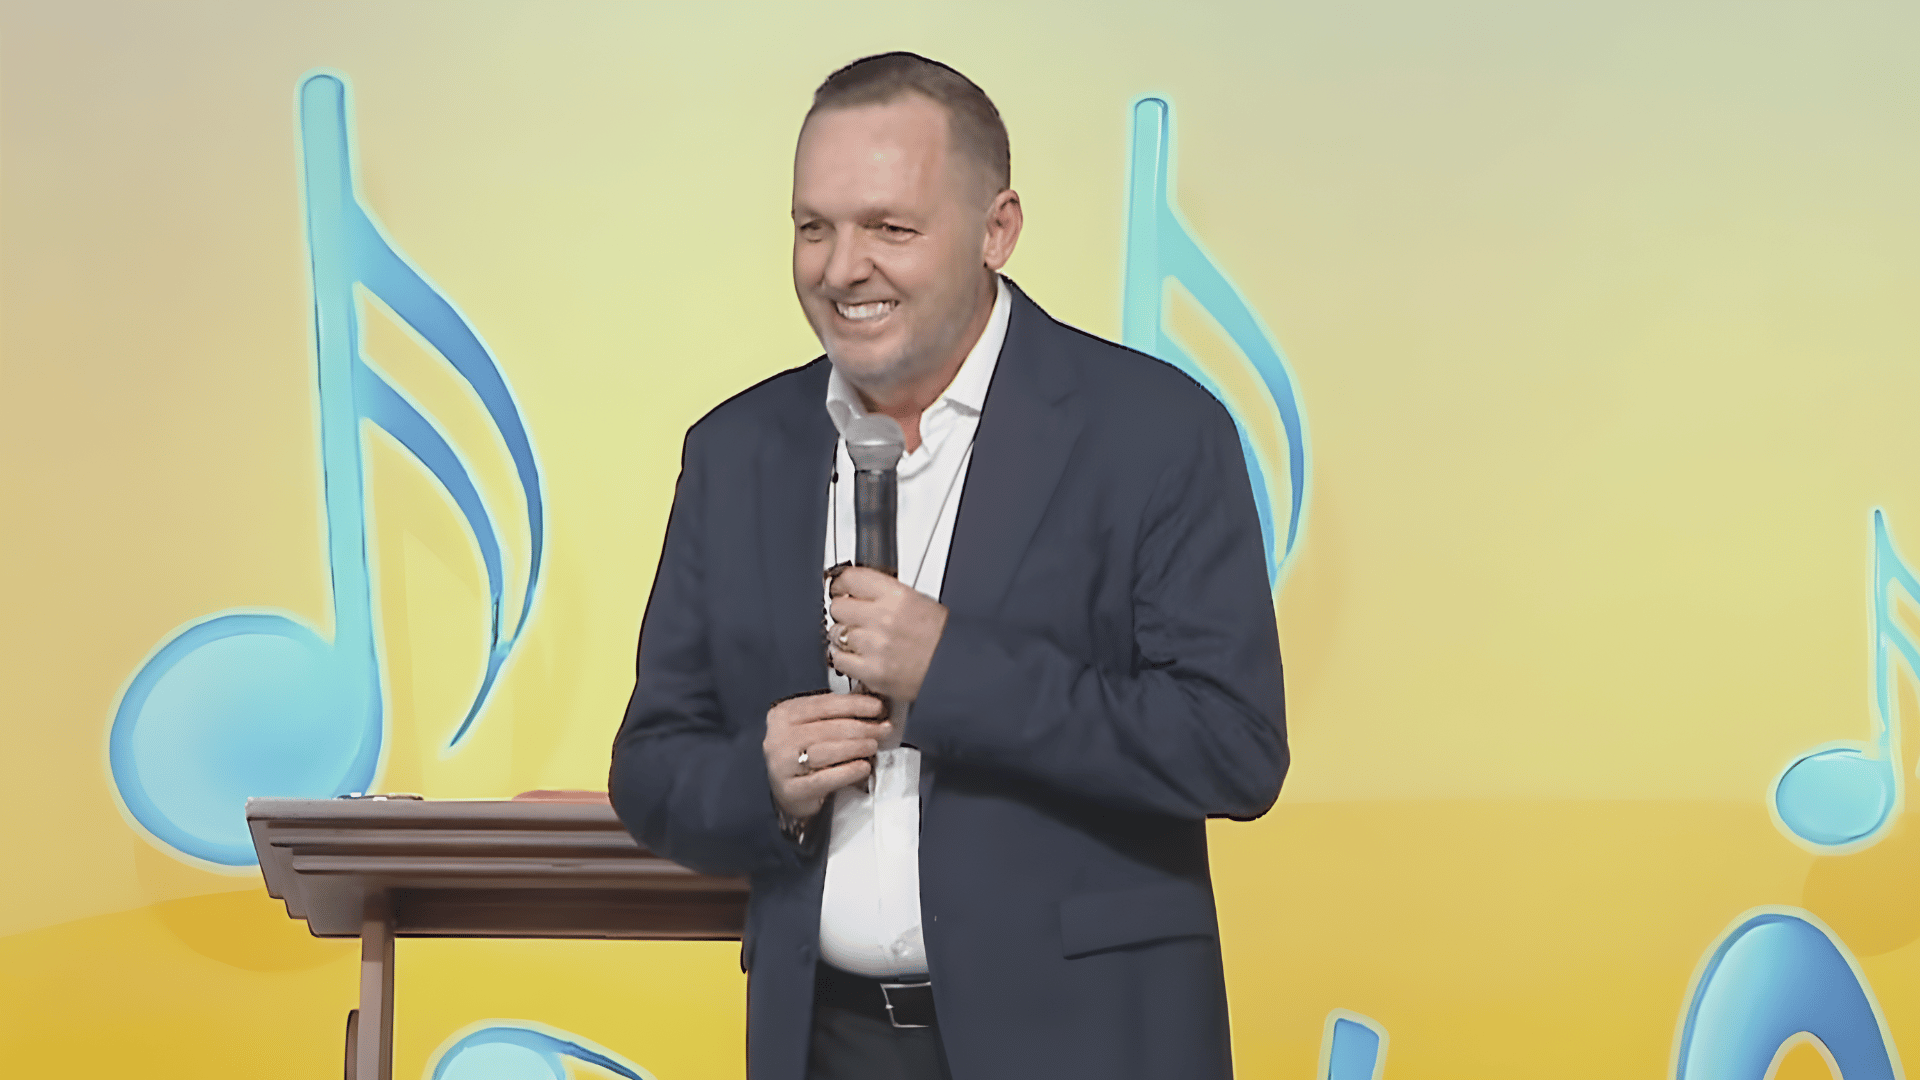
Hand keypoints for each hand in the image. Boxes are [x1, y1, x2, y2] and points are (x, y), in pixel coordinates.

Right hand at [763, 692, 889, 819]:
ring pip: (824, 752)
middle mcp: (777, 738)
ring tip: (873, 746)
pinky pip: (823, 779)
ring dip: (855, 747)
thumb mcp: (814, 727)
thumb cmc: (806, 754)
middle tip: (882, 729)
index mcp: (784, 715)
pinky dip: (847, 772)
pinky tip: (863, 767)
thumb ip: (836, 716)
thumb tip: (873, 707)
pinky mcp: (790, 790)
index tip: (877, 707)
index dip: (854, 704)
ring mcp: (781, 765)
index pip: (823, 705)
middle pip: (826, 729)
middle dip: (860, 727)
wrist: (790, 791)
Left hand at [827, 566, 948, 702]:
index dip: (841, 584)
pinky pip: (839, 660)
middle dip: (843, 612)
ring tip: (861, 641)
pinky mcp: (871, 672)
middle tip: (853, 618)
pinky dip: (844, 659)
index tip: (840, 589)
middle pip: (838, 606)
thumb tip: (856, 588)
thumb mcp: (919, 601)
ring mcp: (874, 646)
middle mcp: (883, 618)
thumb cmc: (942, 638)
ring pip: (834, 633)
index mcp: (897, 596)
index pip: (850, 578)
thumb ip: (885, 594)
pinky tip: (857, 657)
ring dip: (843, 636)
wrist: (957, 669)